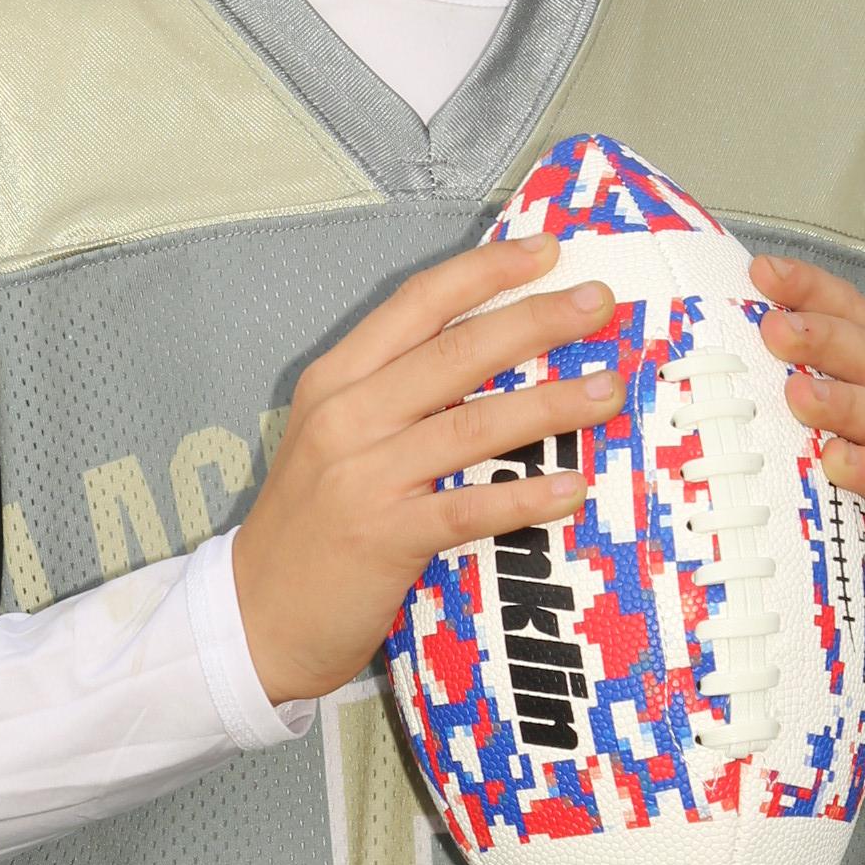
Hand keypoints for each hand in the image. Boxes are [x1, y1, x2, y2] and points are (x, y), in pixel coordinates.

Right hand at [232, 239, 620, 708]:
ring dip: (549, 404)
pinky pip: (467, 509)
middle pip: (455, 352)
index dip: (486, 270)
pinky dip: (524, 497)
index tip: (548, 248)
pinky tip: (573, 487)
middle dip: (536, 320)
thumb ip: (399, 394)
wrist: (256, 616)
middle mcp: (348, 416)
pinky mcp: (384, 538)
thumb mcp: (337, 437)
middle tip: (601, 303)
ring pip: (471, 425)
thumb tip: (497, 355)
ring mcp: (364, 476)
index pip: (418, 304)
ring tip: (608, 390)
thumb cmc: (312, 523)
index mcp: (338, 379)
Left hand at [752, 253, 864, 680]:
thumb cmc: (859, 498)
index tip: (761, 275)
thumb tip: (715, 345)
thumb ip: (795, 388)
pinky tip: (838, 462)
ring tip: (798, 394)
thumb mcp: (825, 434)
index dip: (812, 289)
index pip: (855, 312)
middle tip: (774, 330)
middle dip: (823, 336)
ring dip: (844, 401)